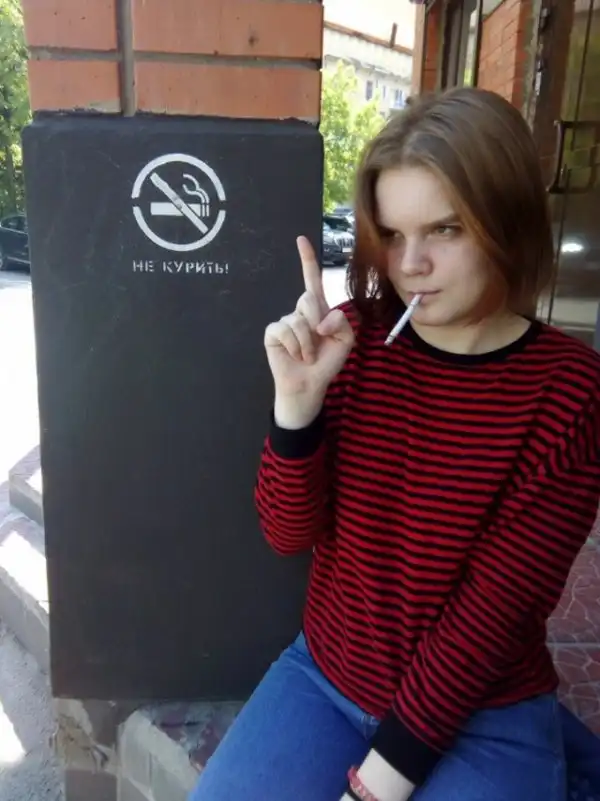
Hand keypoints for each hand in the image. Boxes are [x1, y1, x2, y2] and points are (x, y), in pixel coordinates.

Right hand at [264, 236, 354, 428]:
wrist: (310, 385)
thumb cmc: (327, 362)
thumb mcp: (346, 340)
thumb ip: (341, 322)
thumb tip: (321, 318)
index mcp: (318, 310)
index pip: (312, 280)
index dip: (307, 260)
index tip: (301, 239)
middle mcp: (299, 312)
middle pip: (308, 299)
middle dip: (317, 322)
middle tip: (319, 343)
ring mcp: (284, 321)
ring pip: (298, 320)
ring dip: (307, 343)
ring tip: (307, 355)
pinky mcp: (272, 333)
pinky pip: (284, 330)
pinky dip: (294, 345)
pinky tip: (295, 355)